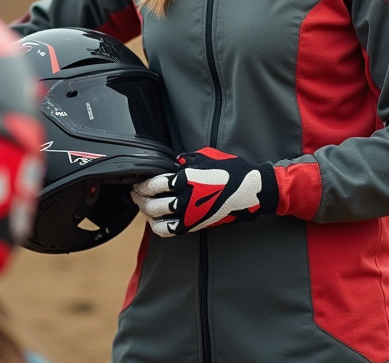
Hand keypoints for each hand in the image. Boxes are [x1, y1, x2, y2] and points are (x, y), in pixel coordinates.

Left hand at [131, 148, 277, 236]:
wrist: (253, 191)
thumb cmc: (234, 170)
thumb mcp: (207, 157)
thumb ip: (186, 160)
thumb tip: (172, 162)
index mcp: (187, 178)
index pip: (155, 183)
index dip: (142, 183)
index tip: (138, 182)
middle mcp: (186, 198)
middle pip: (151, 202)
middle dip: (139, 198)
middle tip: (135, 193)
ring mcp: (190, 214)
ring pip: (157, 218)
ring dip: (146, 212)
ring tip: (143, 206)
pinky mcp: (195, 226)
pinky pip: (169, 231)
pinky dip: (158, 227)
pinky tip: (155, 221)